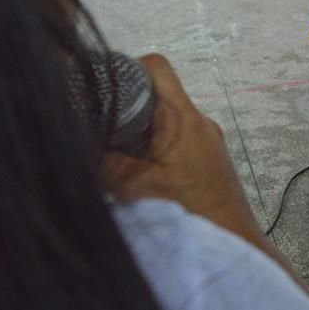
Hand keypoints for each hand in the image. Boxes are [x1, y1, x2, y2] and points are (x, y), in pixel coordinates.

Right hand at [101, 55, 257, 238]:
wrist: (232, 242)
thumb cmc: (193, 215)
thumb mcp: (134, 187)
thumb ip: (104, 159)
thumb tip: (76, 135)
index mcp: (184, 119)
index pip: (157, 67)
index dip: (127, 67)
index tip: (103, 85)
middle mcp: (199, 123)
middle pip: (156, 93)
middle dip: (125, 106)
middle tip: (101, 126)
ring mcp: (205, 139)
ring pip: (162, 119)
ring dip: (137, 131)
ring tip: (117, 154)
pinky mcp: (205, 157)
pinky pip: (172, 138)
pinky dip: (151, 147)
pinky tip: (136, 171)